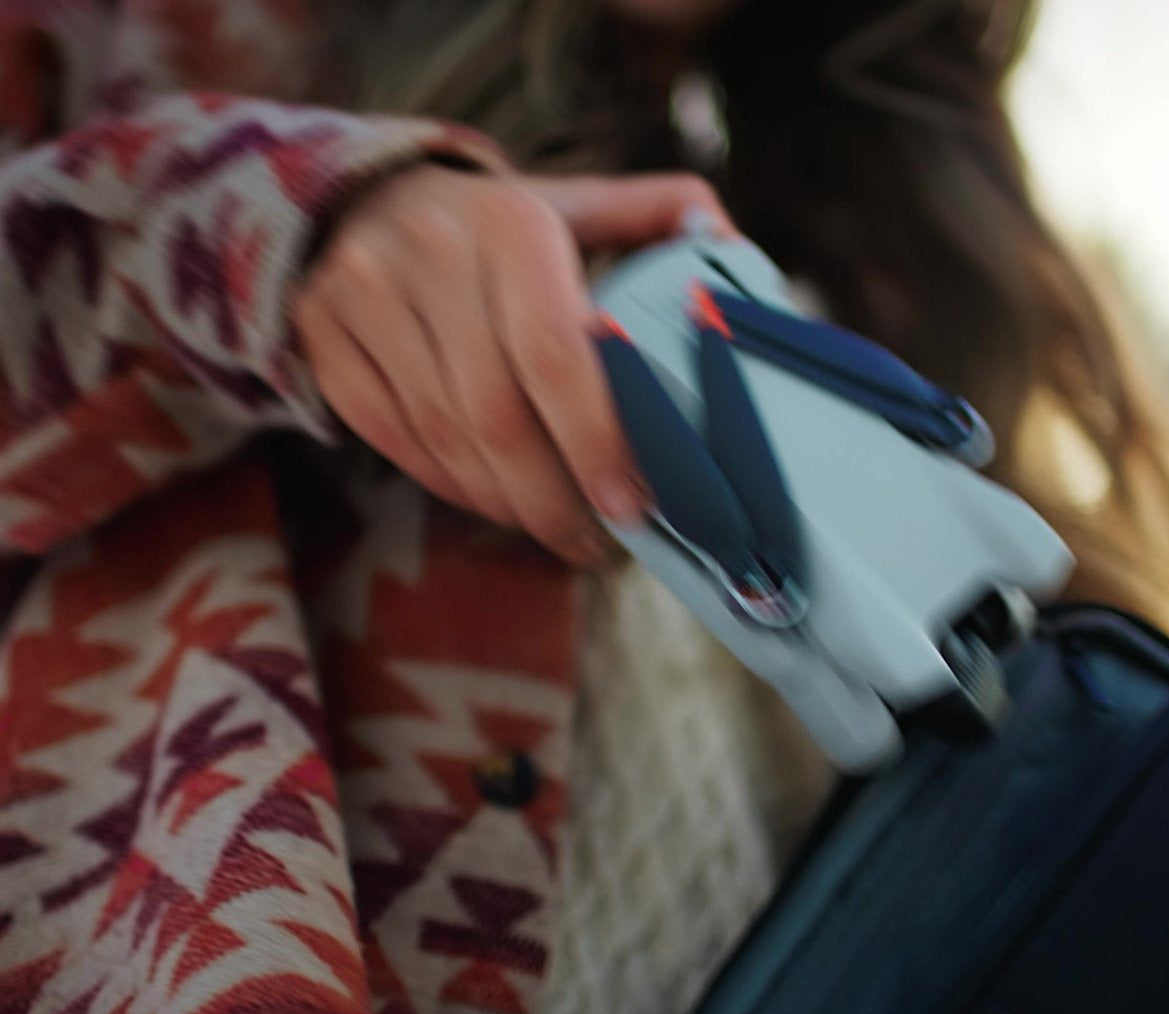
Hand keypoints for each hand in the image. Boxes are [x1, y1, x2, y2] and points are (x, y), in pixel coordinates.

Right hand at [293, 163, 733, 566]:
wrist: (361, 196)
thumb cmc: (494, 225)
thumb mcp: (572, 204)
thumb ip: (652, 217)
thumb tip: (727, 245)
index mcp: (512, 224)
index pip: (556, 355)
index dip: (596, 443)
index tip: (633, 508)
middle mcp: (430, 255)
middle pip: (494, 416)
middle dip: (552, 499)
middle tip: (594, 543)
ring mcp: (364, 297)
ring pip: (442, 438)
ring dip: (504, 502)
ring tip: (552, 528)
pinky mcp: (324, 338)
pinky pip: (391, 438)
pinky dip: (447, 484)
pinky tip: (490, 500)